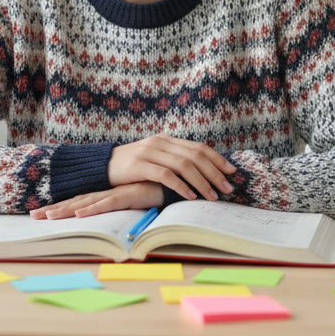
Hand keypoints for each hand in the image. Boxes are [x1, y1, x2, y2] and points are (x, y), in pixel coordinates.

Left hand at [30, 182, 162, 218]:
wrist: (182, 181)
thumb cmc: (163, 192)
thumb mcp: (140, 203)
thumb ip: (129, 208)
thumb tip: (118, 228)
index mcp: (110, 194)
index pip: (81, 201)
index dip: (62, 207)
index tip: (42, 213)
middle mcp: (110, 191)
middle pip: (77, 201)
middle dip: (54, 208)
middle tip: (33, 216)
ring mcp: (119, 192)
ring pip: (87, 202)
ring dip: (66, 209)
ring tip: (46, 216)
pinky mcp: (131, 194)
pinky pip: (109, 202)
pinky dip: (93, 208)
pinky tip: (79, 214)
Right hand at [108, 133, 236, 200]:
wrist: (102, 165)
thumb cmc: (132, 167)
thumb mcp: (155, 158)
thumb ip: (174, 160)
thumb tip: (202, 172)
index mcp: (167, 140)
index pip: (198, 147)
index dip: (217, 159)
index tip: (232, 172)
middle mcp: (161, 143)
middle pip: (195, 156)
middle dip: (214, 173)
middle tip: (227, 188)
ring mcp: (150, 152)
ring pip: (184, 165)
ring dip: (201, 181)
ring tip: (212, 196)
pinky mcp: (140, 166)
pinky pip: (166, 175)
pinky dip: (181, 186)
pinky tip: (190, 196)